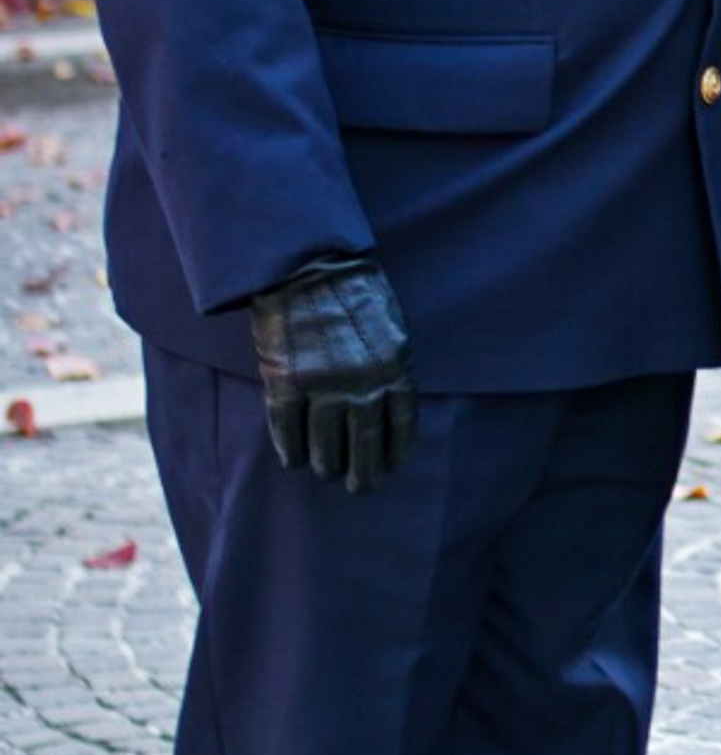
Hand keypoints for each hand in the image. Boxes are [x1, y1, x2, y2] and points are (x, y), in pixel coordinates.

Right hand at [248, 253, 419, 492]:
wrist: (307, 266)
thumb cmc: (354, 293)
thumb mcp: (392, 328)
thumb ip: (392, 368)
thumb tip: (389, 408)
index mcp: (395, 368)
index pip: (400, 427)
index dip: (394, 454)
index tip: (390, 468)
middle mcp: (362, 383)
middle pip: (364, 447)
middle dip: (363, 474)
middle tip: (359, 488)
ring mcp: (322, 386)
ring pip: (325, 447)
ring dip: (326, 466)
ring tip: (327, 472)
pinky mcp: (285, 384)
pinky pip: (288, 432)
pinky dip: (292, 450)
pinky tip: (296, 458)